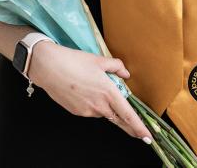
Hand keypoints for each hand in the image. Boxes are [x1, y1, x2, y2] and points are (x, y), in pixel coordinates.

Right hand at [27, 42, 150, 140]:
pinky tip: (86, 91)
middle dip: (130, 128)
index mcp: (108, 92)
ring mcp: (87, 110)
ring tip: (96, 89)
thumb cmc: (74, 61)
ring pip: (104, 112)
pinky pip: (91, 111)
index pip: (128, 115)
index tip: (147, 136)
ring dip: (107, 107)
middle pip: (118, 119)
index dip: (139, 127)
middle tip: (139, 134)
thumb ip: (117, 67)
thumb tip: (126, 74)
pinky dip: (94, 105)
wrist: (49, 67)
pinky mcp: (77, 112)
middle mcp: (99, 105)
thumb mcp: (100, 60)